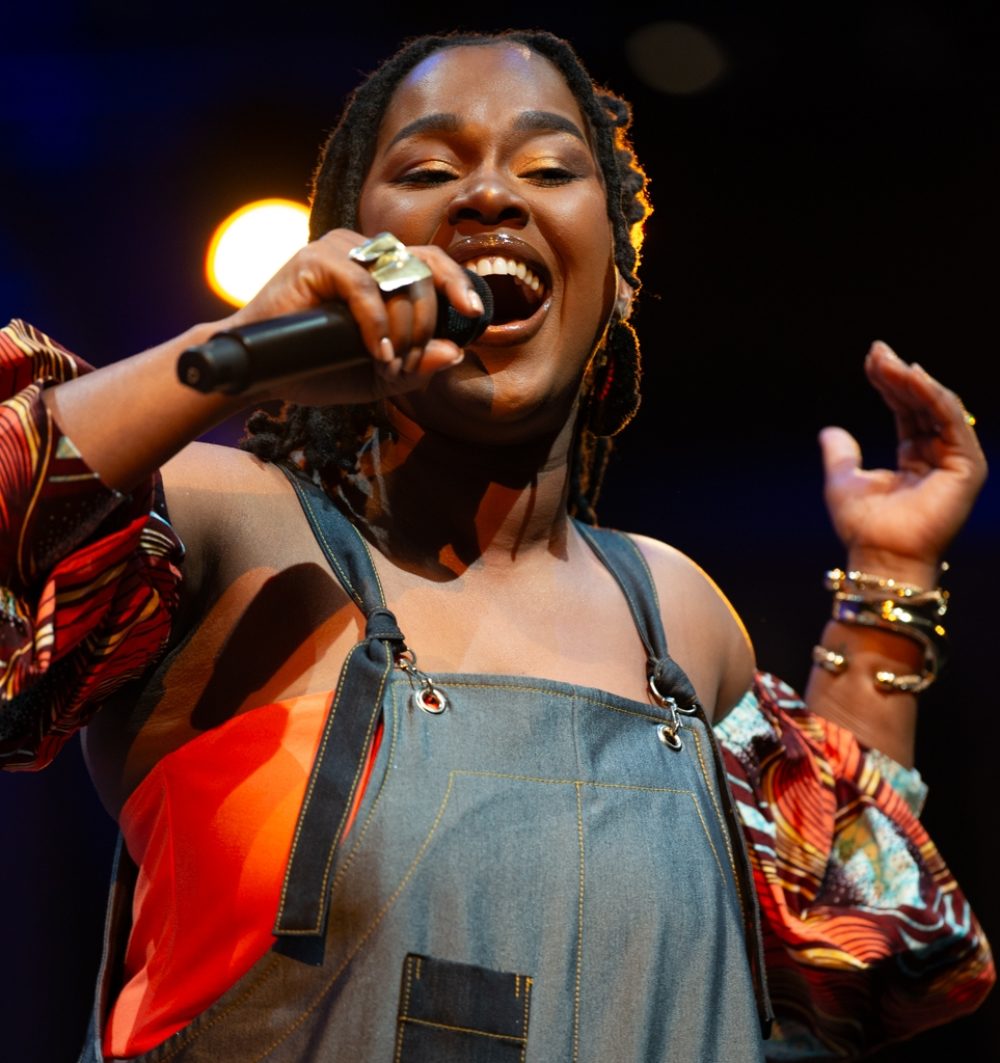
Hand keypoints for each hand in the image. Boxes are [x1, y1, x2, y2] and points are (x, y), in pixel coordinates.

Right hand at [220, 229, 484, 405]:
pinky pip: (365, 287)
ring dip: (403, 329)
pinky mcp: (316, 260)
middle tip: (406, 364)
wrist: (264, 374)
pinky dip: (377, 324)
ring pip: (397, 278)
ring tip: (387, 362)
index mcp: (382, 270)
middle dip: (424, 325)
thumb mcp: (379, 377)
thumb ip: (418, 367)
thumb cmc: (318, 368)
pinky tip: (377, 351)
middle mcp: (365, 252)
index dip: (458, 284)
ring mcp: (341, 251)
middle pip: (422, 270)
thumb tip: (454, 352)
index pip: (432, 264)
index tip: (474, 313)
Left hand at [819, 340, 986, 584]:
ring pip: (938, 407)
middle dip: (899, 375)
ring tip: (889, 361)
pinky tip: (913, 377)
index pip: (906, 410)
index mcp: (915, 457)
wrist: (878, 553)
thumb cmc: (862, 525)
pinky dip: (932, 396)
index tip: (871, 358)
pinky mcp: (967, 467)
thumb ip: (841, 454)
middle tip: (877, 350)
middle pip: (922, 404)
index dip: (889, 383)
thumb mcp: (845, 479)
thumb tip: (829, 430)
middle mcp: (939, 455)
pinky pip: (951, 421)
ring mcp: (957, 460)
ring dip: (913, 381)